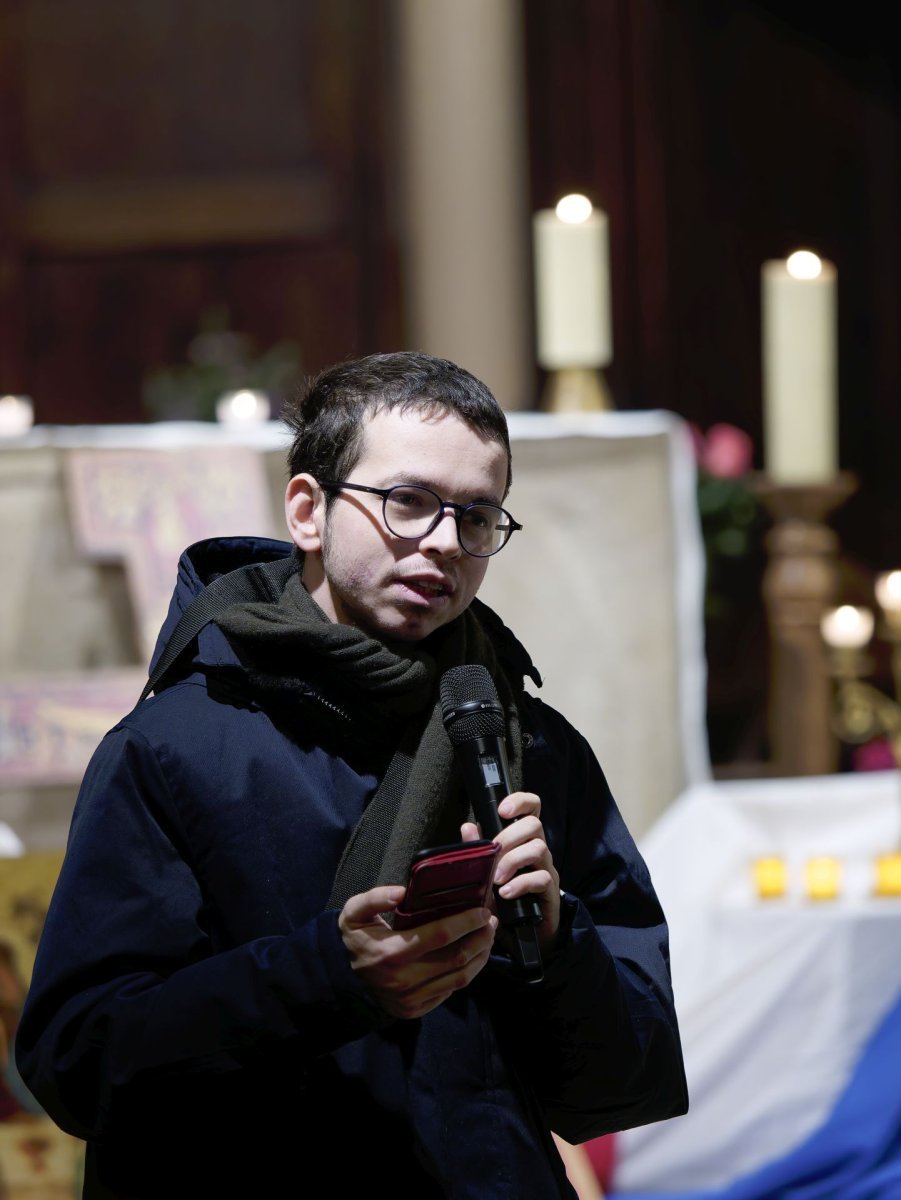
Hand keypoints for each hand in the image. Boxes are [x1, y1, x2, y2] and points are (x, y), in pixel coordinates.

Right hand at [339, 886, 497, 1020]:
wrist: (343, 977)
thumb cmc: (355, 939)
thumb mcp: (354, 912)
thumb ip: (375, 898)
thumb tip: (401, 892)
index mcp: (391, 952)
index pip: (440, 935)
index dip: (466, 922)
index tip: (482, 910)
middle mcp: (404, 980)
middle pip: (457, 958)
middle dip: (481, 938)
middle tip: (491, 922)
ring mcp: (412, 999)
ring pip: (460, 978)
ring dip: (481, 956)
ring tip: (488, 938)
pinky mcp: (416, 1009)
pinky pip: (450, 991)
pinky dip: (467, 973)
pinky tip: (473, 957)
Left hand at [462, 790, 560, 952]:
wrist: (522, 933)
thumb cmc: (503, 898)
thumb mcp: (485, 874)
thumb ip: (478, 851)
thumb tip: (467, 827)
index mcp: (522, 839)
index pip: (532, 808)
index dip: (520, 801)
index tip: (502, 810)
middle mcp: (537, 848)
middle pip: (534, 825)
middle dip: (510, 836)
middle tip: (493, 855)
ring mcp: (546, 869)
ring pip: (539, 848)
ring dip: (513, 860)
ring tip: (496, 879)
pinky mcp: (550, 890)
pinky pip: (542, 878)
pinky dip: (521, 884)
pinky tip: (506, 893)